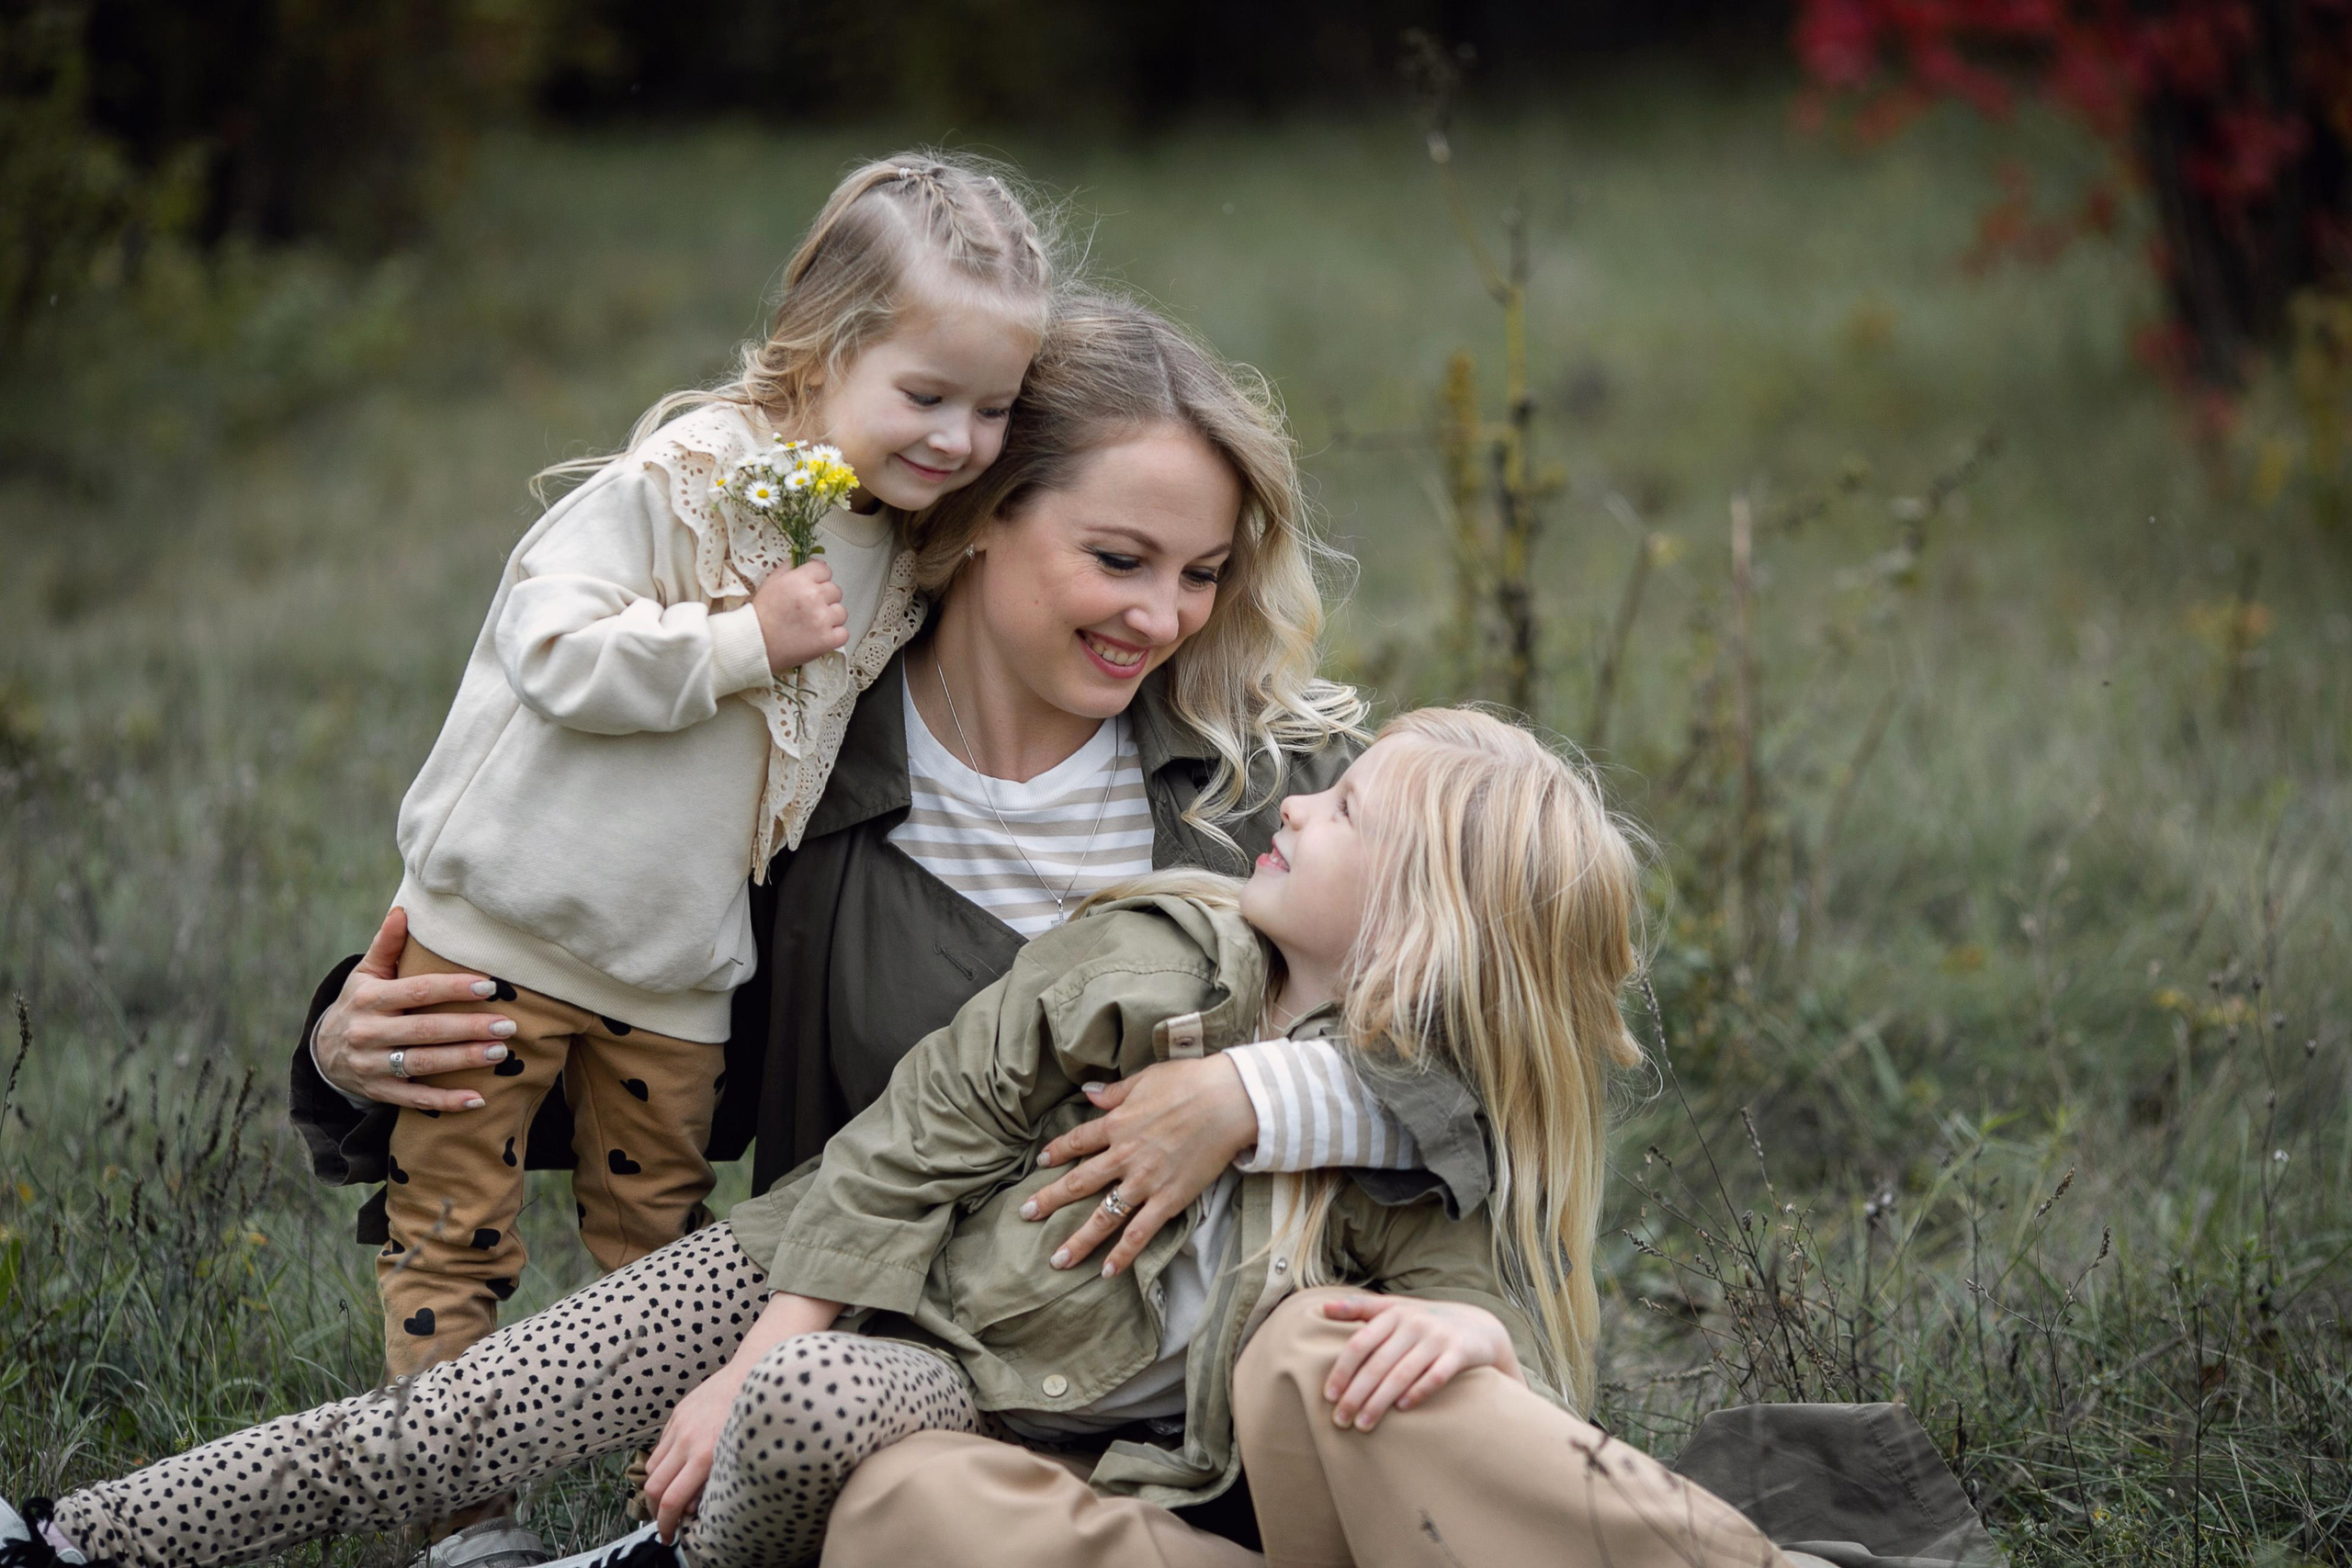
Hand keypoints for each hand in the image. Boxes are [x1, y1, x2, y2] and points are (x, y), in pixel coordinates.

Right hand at [311, 908, 515, 1111]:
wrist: (324, 1052)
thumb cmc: (359, 1003)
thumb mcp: (366, 973)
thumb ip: (387, 944)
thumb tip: (404, 910)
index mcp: (370, 999)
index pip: (418, 991)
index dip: (454, 989)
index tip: (489, 987)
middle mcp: (369, 1032)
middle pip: (425, 1031)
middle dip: (468, 1028)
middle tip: (507, 1025)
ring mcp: (373, 1065)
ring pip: (423, 1064)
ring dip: (463, 1060)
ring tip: (500, 1053)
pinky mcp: (380, 1092)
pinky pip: (415, 1100)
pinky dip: (447, 1102)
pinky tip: (478, 1099)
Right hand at [644, 1291, 840, 1538]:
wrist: (756, 1370)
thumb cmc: (758, 1418)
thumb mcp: (741, 1456)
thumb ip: (714, 1484)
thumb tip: (691, 1508)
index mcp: (705, 1453)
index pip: (671, 1500)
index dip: (665, 1524)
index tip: (668, 1536)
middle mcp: (687, 1439)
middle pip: (653, 1487)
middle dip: (656, 1510)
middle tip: (665, 1522)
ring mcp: (679, 1424)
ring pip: (652, 1467)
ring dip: (656, 1487)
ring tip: (669, 1498)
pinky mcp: (677, 1413)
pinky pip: (660, 1446)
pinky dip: (662, 1463)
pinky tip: (676, 1470)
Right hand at [751, 558, 846, 671]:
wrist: (755, 643)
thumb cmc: (760, 615)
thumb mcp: (771, 582)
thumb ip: (790, 568)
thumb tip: (804, 560)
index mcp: (800, 581)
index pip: (825, 569)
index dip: (819, 578)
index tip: (813, 585)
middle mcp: (814, 597)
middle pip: (835, 590)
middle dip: (824, 598)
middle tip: (809, 608)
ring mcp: (822, 619)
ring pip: (841, 612)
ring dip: (831, 617)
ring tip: (813, 624)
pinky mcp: (827, 640)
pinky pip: (843, 633)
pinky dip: (834, 635)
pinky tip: (820, 636)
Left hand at [1019, 1055, 1258, 1277]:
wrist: (1228, 1101)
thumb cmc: (1190, 1082)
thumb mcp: (1146, 1078)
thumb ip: (1115, 1092)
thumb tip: (1089, 1092)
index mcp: (1117, 1125)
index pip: (1077, 1142)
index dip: (1056, 1152)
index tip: (1041, 1163)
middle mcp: (1124, 1156)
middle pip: (1079, 1182)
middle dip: (1049, 1200)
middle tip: (1026, 1214)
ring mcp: (1145, 1181)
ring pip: (1104, 1215)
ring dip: (1078, 1240)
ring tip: (1057, 1260)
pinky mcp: (1169, 1199)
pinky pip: (1141, 1232)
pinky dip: (1123, 1254)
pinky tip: (1108, 1272)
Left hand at [1319, 1294, 1522, 1431]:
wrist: (1479, 1326)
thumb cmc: (1425, 1322)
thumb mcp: (1396, 1309)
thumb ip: (1361, 1308)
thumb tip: (1323, 1307)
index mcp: (1393, 1312)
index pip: (1360, 1343)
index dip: (1342, 1370)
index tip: (1328, 1396)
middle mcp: (1414, 1322)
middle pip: (1378, 1363)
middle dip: (1356, 1394)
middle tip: (1341, 1420)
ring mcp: (1438, 1337)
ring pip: (1402, 1373)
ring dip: (1380, 1402)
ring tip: (1364, 1424)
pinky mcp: (1459, 1352)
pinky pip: (1436, 1375)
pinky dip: (1418, 1392)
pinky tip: (1402, 1410)